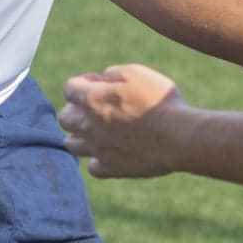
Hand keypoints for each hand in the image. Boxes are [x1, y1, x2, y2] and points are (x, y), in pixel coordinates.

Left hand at [58, 64, 184, 177]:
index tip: (101, 83)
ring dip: (81, 135)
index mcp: (91, 99)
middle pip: (64, 118)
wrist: (178, 137)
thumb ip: (112, 73)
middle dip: (77, 109)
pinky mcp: (112, 169)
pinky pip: (93, 166)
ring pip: (72, 144)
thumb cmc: (158, 101)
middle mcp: (88, 126)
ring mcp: (98, 150)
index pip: (69, 88)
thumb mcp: (136, 73)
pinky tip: (112, 150)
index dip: (84, 82)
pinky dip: (98, 158)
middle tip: (99, 106)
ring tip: (101, 130)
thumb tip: (101, 79)